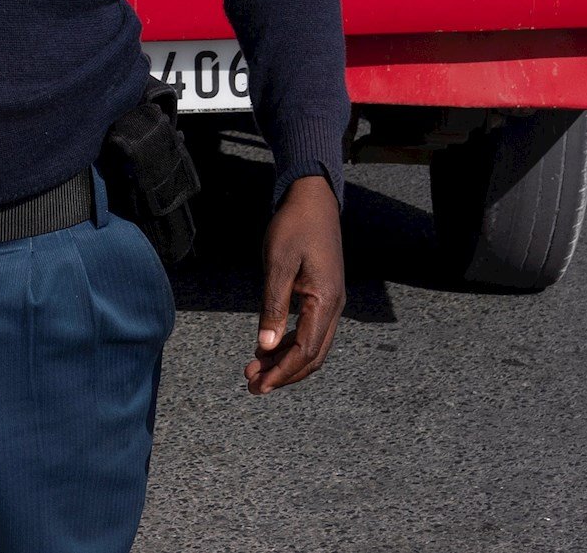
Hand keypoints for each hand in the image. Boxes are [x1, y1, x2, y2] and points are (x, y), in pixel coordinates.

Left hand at [246, 174, 343, 394]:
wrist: (312, 200)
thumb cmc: (294, 226)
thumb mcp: (279, 263)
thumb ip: (273, 305)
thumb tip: (264, 346)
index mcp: (325, 301)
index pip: (306, 350)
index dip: (282, 371)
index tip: (259, 384)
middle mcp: (334, 307)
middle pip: (312, 355)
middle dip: (283, 374)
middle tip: (252, 385)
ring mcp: (330, 303)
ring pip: (312, 346)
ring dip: (285, 361)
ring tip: (255, 370)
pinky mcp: (322, 296)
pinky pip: (309, 331)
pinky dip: (289, 344)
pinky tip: (268, 348)